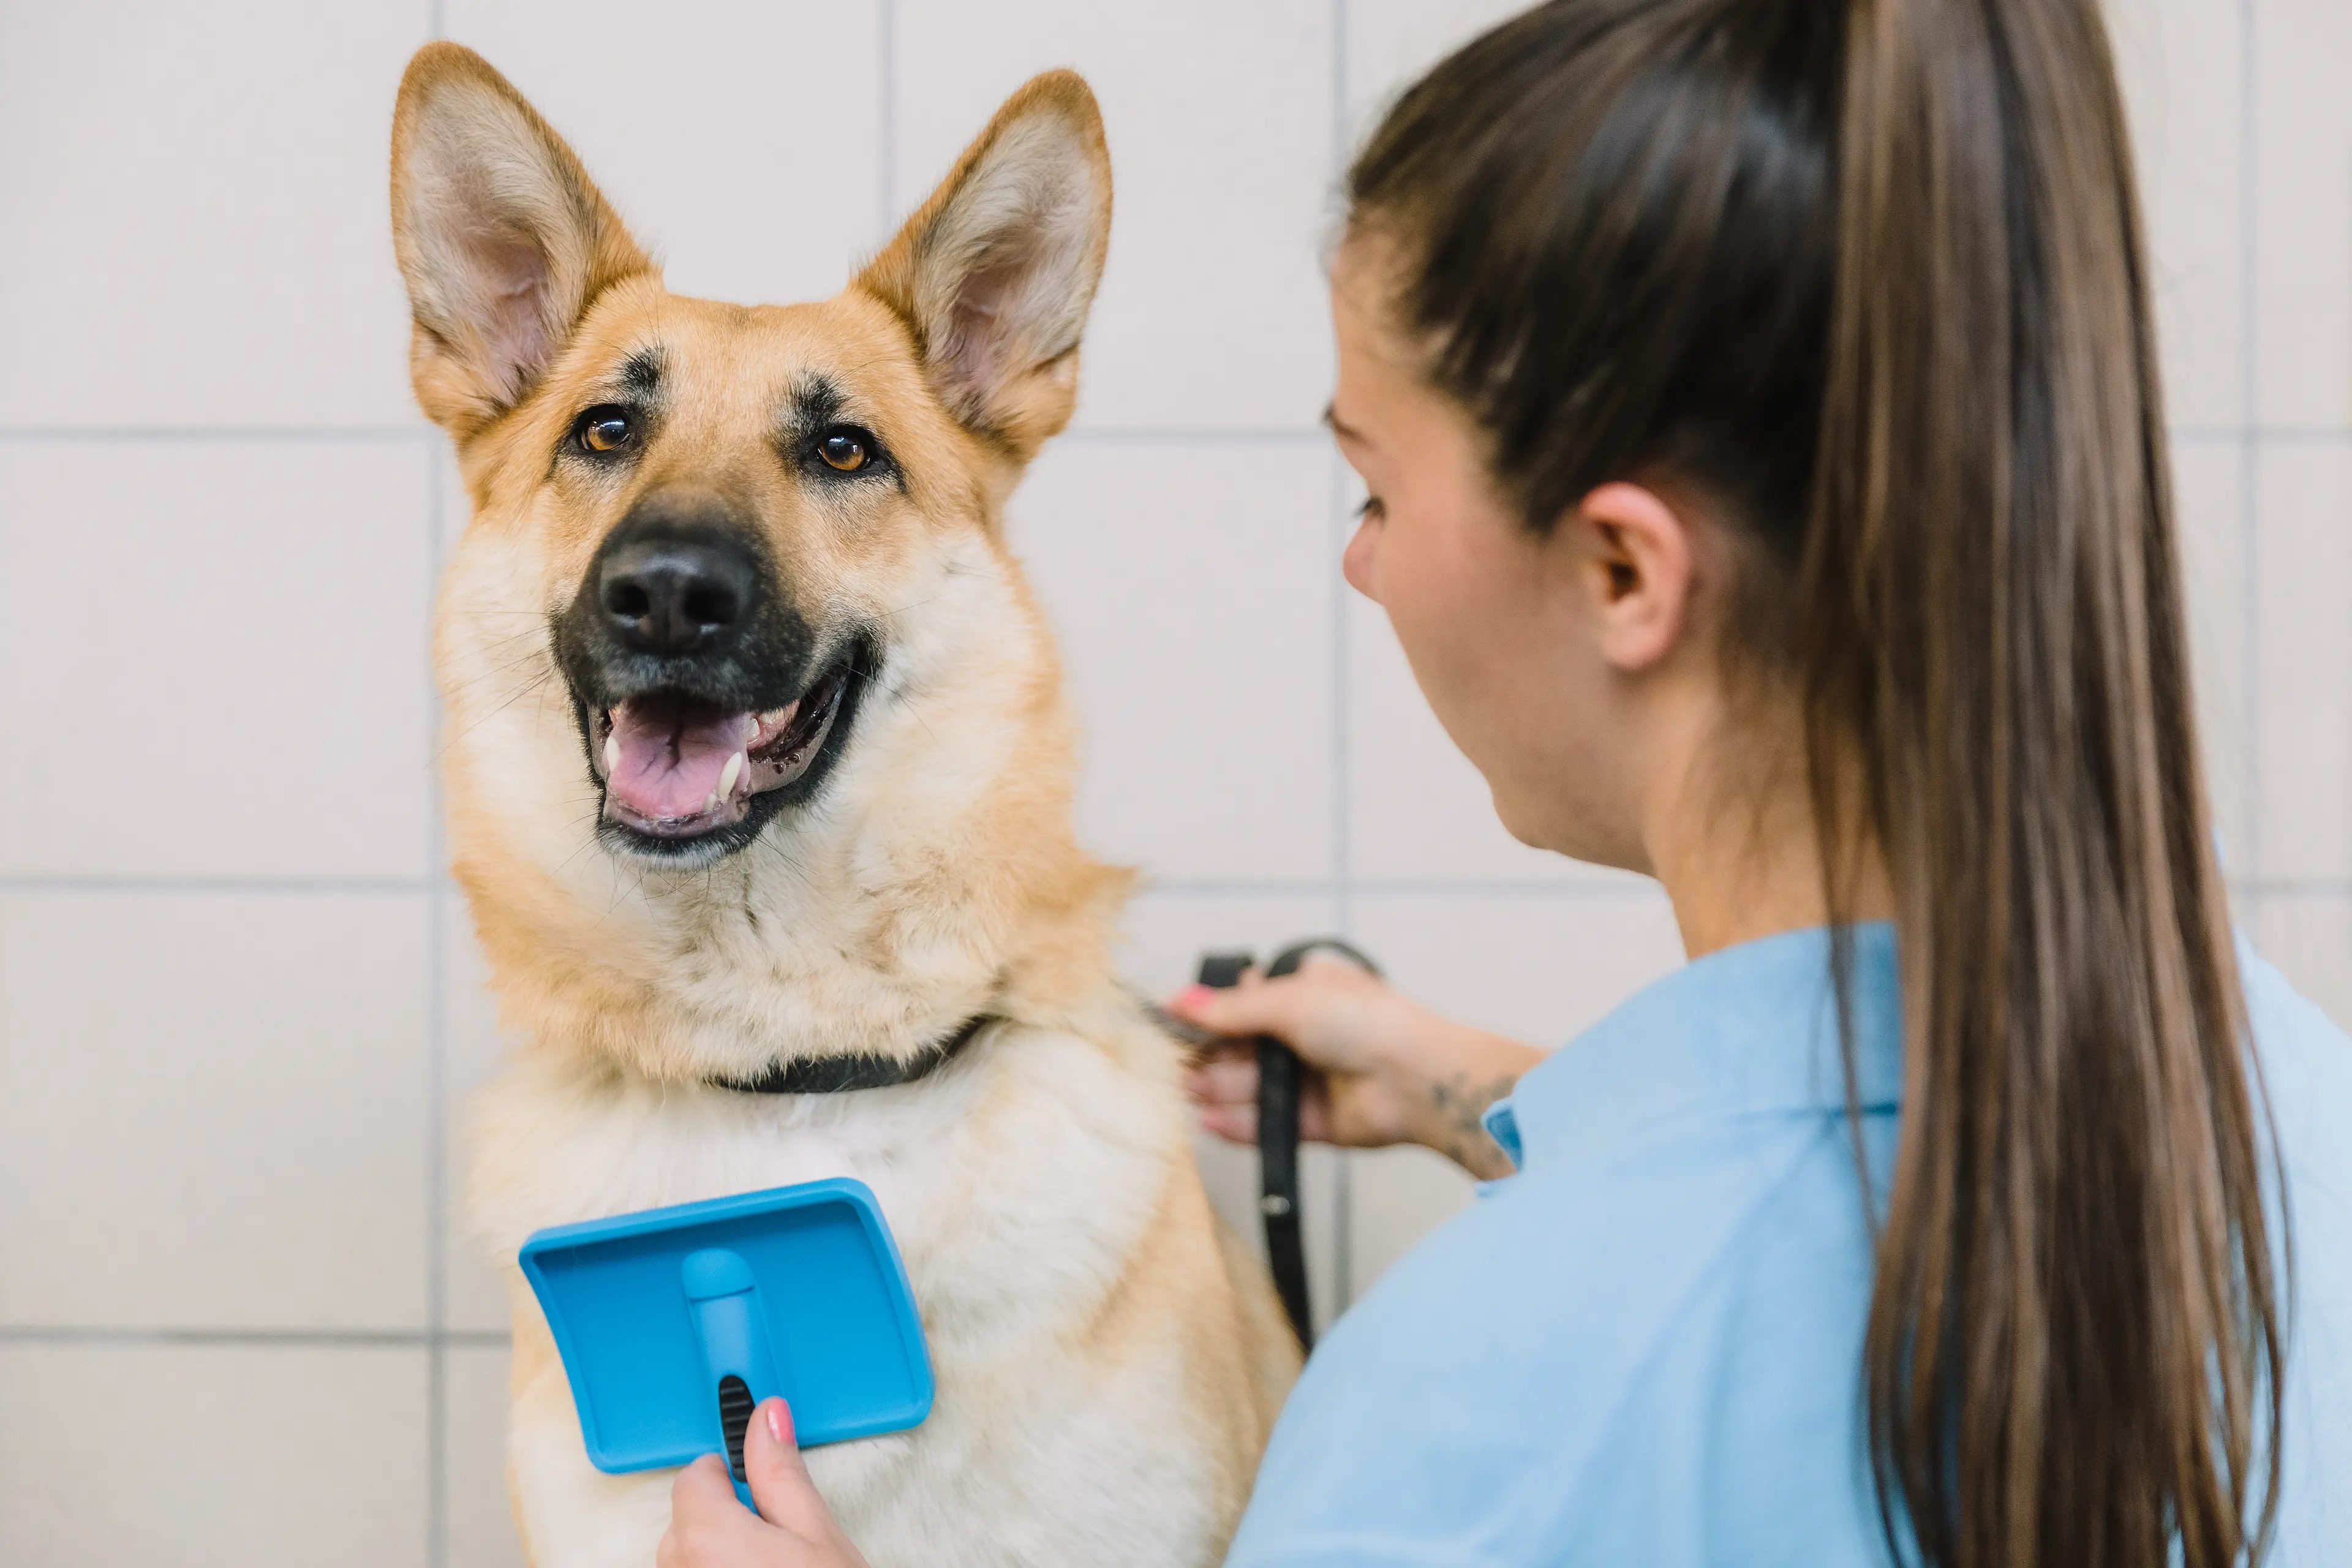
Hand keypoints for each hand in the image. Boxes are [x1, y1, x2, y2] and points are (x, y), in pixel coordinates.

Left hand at [658, 1398, 868, 1567]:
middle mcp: (680, 1564)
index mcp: (706, 1535)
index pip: (694, 1476)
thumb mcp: (817, 1532)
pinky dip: (715, 1567)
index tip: (758, 1479)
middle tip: (779, 1533)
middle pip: (687, 1516)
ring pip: (687, 1551)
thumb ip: (782, 1473)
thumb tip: (768, 1416)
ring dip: (719, 1548)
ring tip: (771, 1563)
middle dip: (727, 1513)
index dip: (731, 1473)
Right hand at [1168, 957, 1540, 1179]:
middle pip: (1237, 1050)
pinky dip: (1238, 1125)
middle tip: (1173, 1067)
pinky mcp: (1310, 1123)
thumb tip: (1179, 1001)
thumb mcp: (1287, 1000)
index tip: (1169, 1026)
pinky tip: (1211, 1122)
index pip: (1239, 1005)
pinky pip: (1265, 1125)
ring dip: (1217, 1090)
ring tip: (1190, 1093)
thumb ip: (1229, 1009)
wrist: (1415, 1078)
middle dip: (1207, 1058)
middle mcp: (1301, 1036)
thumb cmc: (1364, 1023)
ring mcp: (1306, 1081)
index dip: (1205, 1017)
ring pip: (1247, 1088)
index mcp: (1301, 993)